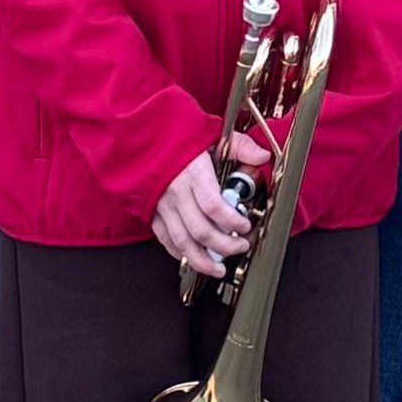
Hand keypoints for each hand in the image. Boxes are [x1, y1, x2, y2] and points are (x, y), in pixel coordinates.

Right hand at [153, 140, 258, 276]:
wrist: (139, 133)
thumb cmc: (175, 133)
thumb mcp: (211, 133)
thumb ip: (239, 146)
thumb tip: (262, 156)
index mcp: (193, 171)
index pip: (214, 206)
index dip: (232, 221)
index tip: (245, 225)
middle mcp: (176, 191)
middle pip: (200, 230)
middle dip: (224, 245)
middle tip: (240, 246)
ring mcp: (161, 205)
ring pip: (182, 242)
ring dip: (203, 260)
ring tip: (219, 268)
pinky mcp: (151, 212)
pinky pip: (165, 240)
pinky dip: (180, 253)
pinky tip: (194, 257)